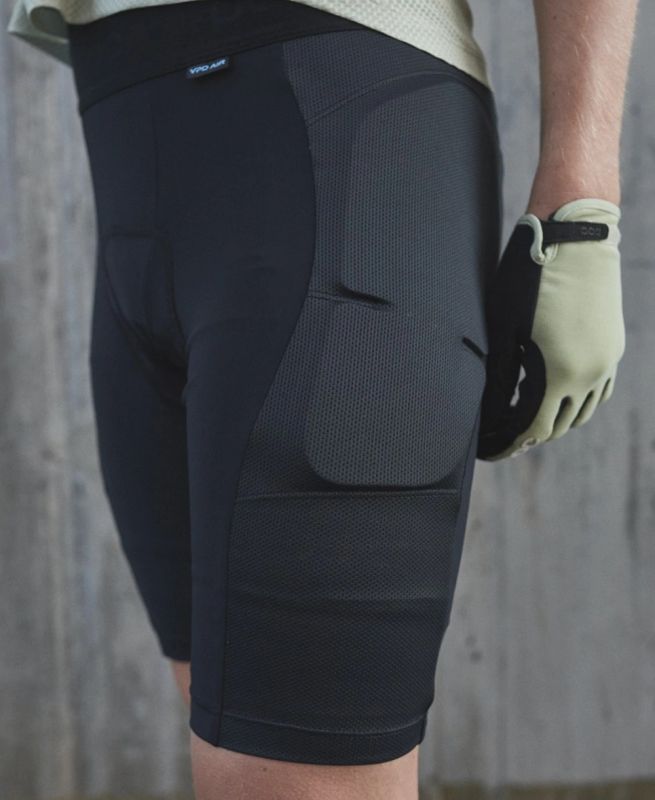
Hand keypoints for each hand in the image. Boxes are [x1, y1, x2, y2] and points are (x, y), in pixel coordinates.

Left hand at [477, 197, 624, 460]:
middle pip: (556, 425)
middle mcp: (589, 375)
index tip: (489, 450)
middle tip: (502, 435)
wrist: (577, 235)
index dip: (508, 443)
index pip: (531, 428)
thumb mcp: (504, 329)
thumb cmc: (531, 278)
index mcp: (559, 375)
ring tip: (526, 416)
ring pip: (581, 412)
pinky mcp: (613, 346)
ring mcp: (606, 361)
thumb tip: (490, 410)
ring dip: (553, 420)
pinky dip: (576, 402)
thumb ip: (499, 375)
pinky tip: (557, 394)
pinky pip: (598, 390)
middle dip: (527, 435)